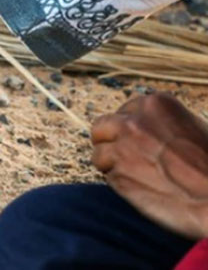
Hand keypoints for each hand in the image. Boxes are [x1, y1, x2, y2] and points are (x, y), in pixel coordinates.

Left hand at [92, 93, 207, 238]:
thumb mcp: (193, 127)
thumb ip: (160, 122)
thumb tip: (138, 123)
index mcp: (154, 104)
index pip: (122, 112)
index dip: (128, 130)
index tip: (140, 142)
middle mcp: (133, 122)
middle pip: (101, 128)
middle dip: (110, 143)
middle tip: (128, 157)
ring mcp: (122, 148)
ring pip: (99, 154)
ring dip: (113, 165)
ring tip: (141, 175)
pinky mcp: (118, 174)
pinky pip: (108, 176)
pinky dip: (120, 183)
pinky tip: (145, 188)